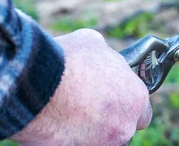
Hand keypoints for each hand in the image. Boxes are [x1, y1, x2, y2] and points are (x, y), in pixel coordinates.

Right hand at [10, 29, 151, 145]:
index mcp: (136, 98)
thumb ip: (107, 57)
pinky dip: (71, 139)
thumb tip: (104, 56)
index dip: (128, 105)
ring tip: (70, 115)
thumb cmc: (68, 60)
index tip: (115, 101)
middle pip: (123, 129)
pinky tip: (58, 124)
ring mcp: (102, 144)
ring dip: (91, 132)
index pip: (142, 111)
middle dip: (110, 121)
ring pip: (102, 141)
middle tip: (90, 108)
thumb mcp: (94, 43)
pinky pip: (78, 145)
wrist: (35, 82)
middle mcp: (125, 126)